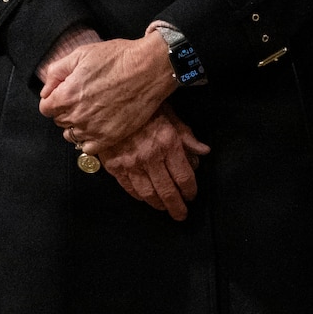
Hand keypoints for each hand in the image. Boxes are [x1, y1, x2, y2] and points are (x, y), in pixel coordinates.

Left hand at [37, 33, 174, 150]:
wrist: (149, 69)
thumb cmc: (117, 58)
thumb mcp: (82, 53)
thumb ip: (57, 72)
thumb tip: (46, 90)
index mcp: (66, 95)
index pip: (45, 108)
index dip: (54, 99)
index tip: (66, 92)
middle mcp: (76, 116)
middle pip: (59, 121)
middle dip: (66, 110)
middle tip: (83, 97)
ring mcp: (93, 130)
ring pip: (72, 135)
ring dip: (77, 125)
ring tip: (92, 111)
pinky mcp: (109, 138)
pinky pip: (88, 148)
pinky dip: (89, 139)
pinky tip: (98, 125)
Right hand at [77, 108, 210, 219]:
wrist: (109, 98)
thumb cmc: (144, 103)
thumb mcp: (170, 113)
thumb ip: (186, 135)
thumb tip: (203, 152)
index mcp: (167, 143)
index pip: (183, 176)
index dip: (190, 190)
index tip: (192, 196)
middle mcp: (150, 156)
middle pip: (167, 190)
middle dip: (176, 206)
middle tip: (181, 214)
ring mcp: (130, 163)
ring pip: (148, 193)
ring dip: (158, 204)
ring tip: (165, 208)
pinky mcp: (114, 166)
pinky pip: (129, 188)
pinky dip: (139, 197)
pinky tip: (145, 198)